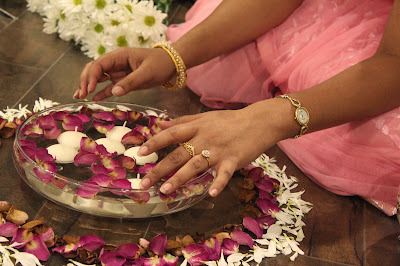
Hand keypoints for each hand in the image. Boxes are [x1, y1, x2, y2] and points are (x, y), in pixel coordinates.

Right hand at [74, 47, 175, 100]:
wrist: (173, 65)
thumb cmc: (161, 64)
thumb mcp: (147, 73)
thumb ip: (130, 82)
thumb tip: (114, 92)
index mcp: (120, 56)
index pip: (99, 64)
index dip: (91, 76)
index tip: (88, 89)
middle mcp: (116, 63)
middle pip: (95, 69)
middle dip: (86, 80)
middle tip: (82, 95)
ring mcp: (119, 72)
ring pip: (99, 78)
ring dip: (89, 86)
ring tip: (80, 96)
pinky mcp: (124, 81)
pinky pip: (109, 86)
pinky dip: (101, 92)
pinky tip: (93, 99)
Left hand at [138, 100, 290, 196]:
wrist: (259, 121)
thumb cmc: (230, 120)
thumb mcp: (205, 117)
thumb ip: (182, 121)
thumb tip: (159, 124)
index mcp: (197, 127)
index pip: (171, 134)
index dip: (155, 143)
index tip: (140, 153)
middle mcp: (204, 139)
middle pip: (178, 154)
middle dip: (160, 169)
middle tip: (144, 183)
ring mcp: (218, 151)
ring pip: (195, 165)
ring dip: (180, 178)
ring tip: (165, 191)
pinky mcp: (233, 161)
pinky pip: (224, 174)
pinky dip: (219, 183)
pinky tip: (212, 194)